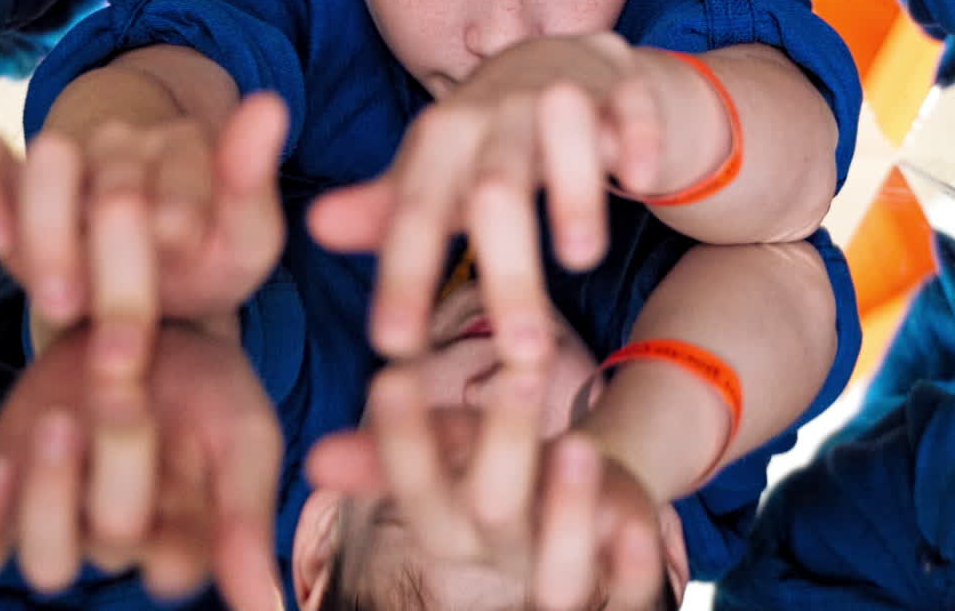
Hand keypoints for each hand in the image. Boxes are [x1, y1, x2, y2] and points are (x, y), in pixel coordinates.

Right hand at [0, 92, 288, 377]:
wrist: (149, 267)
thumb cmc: (205, 258)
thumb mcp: (247, 238)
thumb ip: (253, 181)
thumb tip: (269, 102)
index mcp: (187, 148)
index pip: (180, 185)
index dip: (178, 234)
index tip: (183, 281)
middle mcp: (124, 141)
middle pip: (115, 191)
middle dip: (115, 272)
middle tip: (120, 344)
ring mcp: (64, 152)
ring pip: (49, 166)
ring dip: (51, 240)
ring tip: (67, 304)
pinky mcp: (6, 169)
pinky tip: (1, 244)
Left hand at [0, 322, 282, 610]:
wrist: (146, 323)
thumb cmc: (208, 383)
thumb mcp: (244, 432)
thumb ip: (247, 516)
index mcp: (191, 537)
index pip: (177, 570)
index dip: (172, 528)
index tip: (187, 471)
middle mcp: (126, 540)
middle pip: (115, 539)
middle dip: (121, 459)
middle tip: (124, 392)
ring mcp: (64, 522)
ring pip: (47, 561)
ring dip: (51, 493)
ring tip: (60, 422)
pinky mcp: (5, 501)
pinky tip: (3, 466)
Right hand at [308, 362, 676, 610]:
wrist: (593, 497)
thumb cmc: (506, 463)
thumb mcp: (455, 448)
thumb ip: (403, 444)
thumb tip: (314, 462)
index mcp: (454, 523)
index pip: (418, 488)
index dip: (404, 439)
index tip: (392, 373)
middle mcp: (502, 555)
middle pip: (491, 512)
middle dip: (504, 442)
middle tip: (519, 367)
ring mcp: (562, 571)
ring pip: (557, 571)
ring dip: (568, 512)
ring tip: (579, 445)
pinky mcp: (625, 582)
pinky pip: (630, 593)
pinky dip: (637, 565)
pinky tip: (640, 525)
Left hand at [309, 34, 668, 362]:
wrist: (565, 63)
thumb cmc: (490, 139)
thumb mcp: (436, 173)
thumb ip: (385, 210)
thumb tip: (315, 228)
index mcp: (443, 140)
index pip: (415, 212)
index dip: (402, 276)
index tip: (393, 348)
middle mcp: (496, 113)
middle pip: (495, 191)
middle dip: (507, 268)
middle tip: (522, 356)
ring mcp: (561, 92)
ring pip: (563, 138)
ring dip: (573, 192)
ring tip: (580, 262)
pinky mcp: (620, 85)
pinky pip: (633, 106)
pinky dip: (637, 138)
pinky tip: (638, 178)